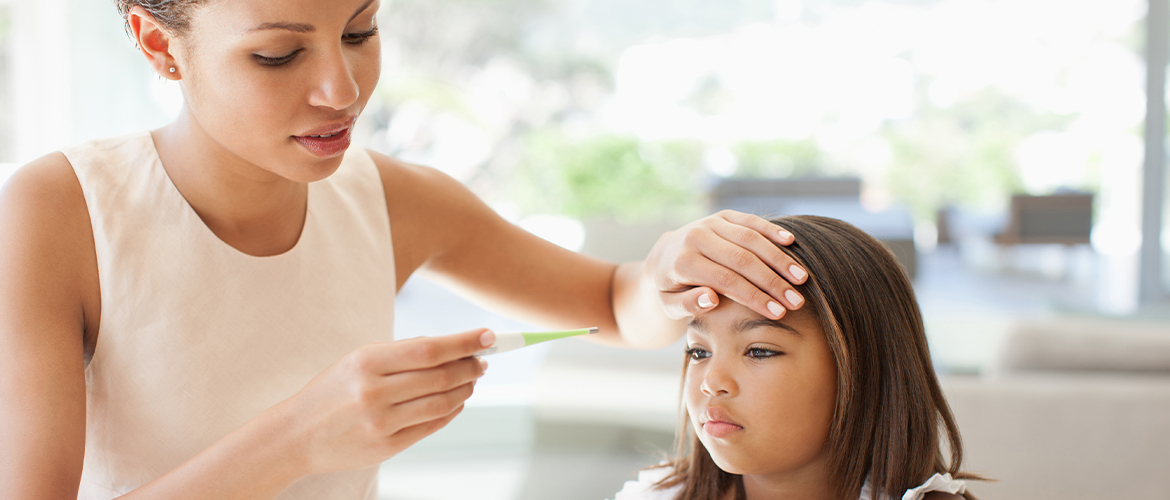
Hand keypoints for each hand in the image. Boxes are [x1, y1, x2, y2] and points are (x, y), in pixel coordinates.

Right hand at [277, 329, 493, 474]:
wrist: (295, 435)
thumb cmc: (332, 390)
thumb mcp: (357, 360)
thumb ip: (401, 352)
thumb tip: (449, 345)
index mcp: (367, 362)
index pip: (429, 349)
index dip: (464, 342)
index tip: (489, 336)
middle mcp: (374, 393)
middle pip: (440, 377)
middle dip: (470, 366)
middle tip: (484, 359)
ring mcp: (381, 423)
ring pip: (441, 403)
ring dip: (466, 389)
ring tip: (473, 379)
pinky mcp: (386, 447)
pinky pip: (431, 426)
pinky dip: (451, 410)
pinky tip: (458, 400)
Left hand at [645, 210, 806, 319]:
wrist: (663, 256)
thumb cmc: (671, 288)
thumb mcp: (670, 305)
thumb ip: (688, 305)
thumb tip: (712, 299)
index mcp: (683, 261)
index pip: (726, 281)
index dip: (755, 297)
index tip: (778, 313)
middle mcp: (696, 236)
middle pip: (742, 260)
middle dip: (773, 282)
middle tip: (797, 301)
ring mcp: (710, 222)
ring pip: (751, 238)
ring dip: (779, 258)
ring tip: (802, 278)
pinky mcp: (722, 215)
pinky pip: (750, 220)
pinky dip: (771, 230)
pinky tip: (792, 242)